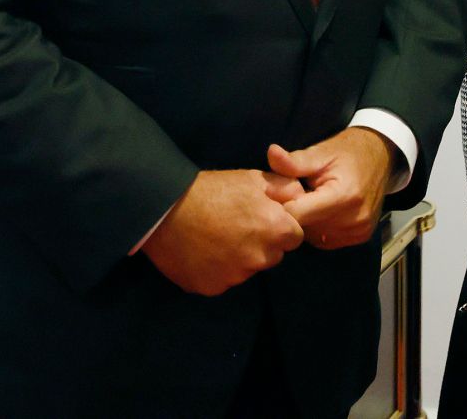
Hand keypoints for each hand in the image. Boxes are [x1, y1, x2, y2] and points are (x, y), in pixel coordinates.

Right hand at [141, 169, 303, 295]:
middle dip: (262, 243)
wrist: (165, 210)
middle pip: (272, 255)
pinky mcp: (212, 287)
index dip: (280, 226)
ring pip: (248, 269)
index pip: (293, 237)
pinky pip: (224, 280)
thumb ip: (285, 189)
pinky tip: (204, 250)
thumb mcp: (253, 179)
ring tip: (217, 236)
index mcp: (275, 230)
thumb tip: (301, 197)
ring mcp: (234, 276)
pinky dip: (218, 269)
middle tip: (238, 225)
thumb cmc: (213, 190)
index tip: (262, 218)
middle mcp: (259, 258)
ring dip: (240, 257)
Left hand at [267, 127, 394, 250]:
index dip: (281, 205)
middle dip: (293, 214)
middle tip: (294, 194)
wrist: (382, 155)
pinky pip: (326, 240)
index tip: (276, 194)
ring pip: (312, 237)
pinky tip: (321, 211)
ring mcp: (359, 230)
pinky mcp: (361, 237)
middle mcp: (354, 218)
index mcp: (343, 196)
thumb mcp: (321, 152)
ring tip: (309, 201)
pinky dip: (318, 228)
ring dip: (306, 223)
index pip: (297, 215)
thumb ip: (295, 161)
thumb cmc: (348, 152)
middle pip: (304, 228)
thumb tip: (271, 153)